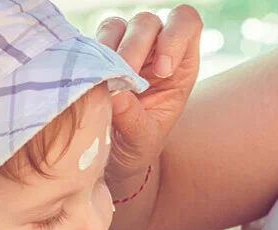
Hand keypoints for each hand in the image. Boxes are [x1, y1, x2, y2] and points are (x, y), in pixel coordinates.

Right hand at [93, 6, 202, 176]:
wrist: (110, 158)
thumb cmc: (137, 147)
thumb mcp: (143, 141)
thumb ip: (134, 120)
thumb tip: (116, 94)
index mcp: (179, 65)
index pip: (187, 24)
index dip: (175, 36)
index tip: (161, 71)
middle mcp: (154, 49)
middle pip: (149, 22)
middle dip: (135, 47)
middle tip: (124, 79)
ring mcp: (124, 48)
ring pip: (118, 26)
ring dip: (109, 50)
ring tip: (104, 81)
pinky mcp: (97, 54)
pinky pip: (92, 39)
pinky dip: (90, 54)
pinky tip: (89, 78)